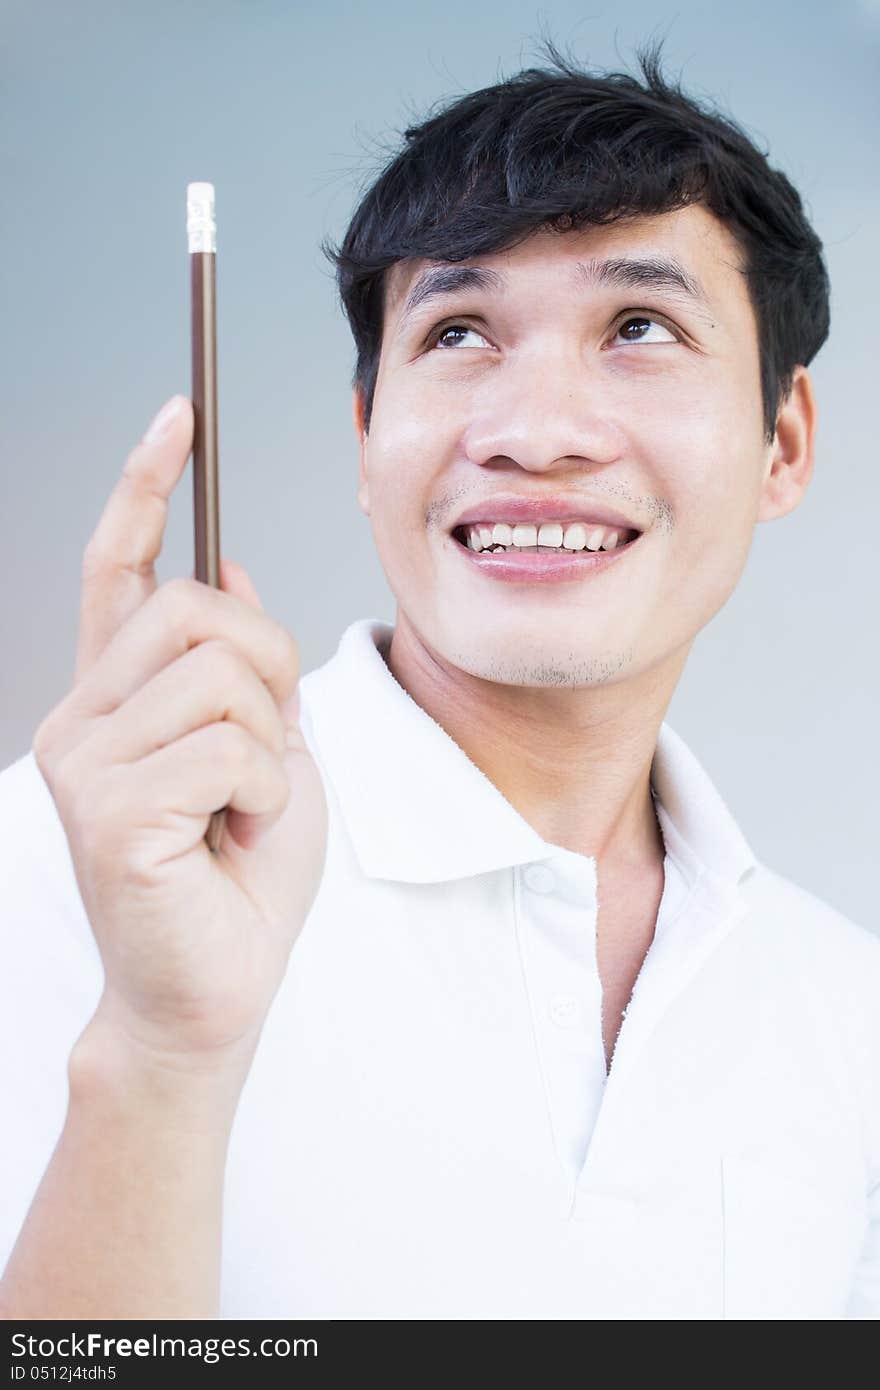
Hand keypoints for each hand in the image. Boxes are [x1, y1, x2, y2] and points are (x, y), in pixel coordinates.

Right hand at [32, 396, 327, 1069]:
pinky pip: (226, 747)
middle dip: (268, 671)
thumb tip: (235, 572)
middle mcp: (79, 715)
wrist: (216, 991)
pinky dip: (264, 793)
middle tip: (270, 749)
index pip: (119, 567)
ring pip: (221, 675)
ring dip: (270, 747)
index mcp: (116, 696)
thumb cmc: (240, 876)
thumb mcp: (266, 751)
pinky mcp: (103, 811)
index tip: (179, 415)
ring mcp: (81, 761)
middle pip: (198, 609)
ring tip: (244, 808)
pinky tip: (233, 836)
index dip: (145, 485)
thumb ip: (242, 671)